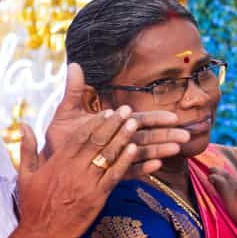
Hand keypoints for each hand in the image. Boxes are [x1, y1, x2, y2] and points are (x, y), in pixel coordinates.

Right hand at [11, 107, 141, 237]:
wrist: (39, 234)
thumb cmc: (32, 205)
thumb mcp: (24, 174)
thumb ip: (27, 148)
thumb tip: (23, 124)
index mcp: (57, 162)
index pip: (79, 136)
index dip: (95, 122)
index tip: (107, 110)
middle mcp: (73, 169)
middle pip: (97, 142)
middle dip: (113, 124)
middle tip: (126, 110)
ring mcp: (86, 183)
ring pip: (108, 156)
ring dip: (123, 138)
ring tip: (134, 124)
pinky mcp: (97, 198)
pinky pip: (114, 176)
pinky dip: (125, 162)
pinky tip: (135, 150)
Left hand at [43, 64, 188, 177]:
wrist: (50, 157)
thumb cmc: (60, 135)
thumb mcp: (67, 110)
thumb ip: (74, 89)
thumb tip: (75, 65)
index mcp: (113, 124)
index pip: (139, 120)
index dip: (157, 118)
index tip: (173, 117)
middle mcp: (118, 140)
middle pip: (147, 136)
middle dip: (167, 135)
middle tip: (185, 135)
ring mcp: (116, 156)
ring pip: (142, 153)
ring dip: (159, 151)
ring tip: (176, 150)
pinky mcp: (110, 172)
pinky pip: (129, 171)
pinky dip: (143, 169)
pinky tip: (156, 167)